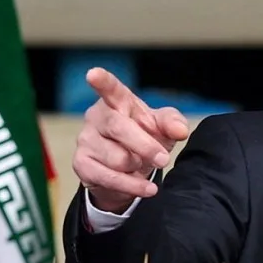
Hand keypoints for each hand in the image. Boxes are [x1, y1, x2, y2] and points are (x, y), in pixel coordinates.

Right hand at [73, 68, 189, 212]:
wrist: (129, 170)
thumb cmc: (144, 137)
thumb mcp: (163, 127)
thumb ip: (173, 123)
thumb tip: (180, 130)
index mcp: (117, 101)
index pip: (110, 89)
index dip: (102, 81)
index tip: (93, 74)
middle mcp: (96, 117)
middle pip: (118, 127)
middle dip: (145, 146)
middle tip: (164, 159)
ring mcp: (85, 140)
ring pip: (116, 158)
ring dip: (137, 166)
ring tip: (140, 165)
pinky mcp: (81, 164)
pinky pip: (109, 178)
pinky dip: (133, 186)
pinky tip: (147, 188)